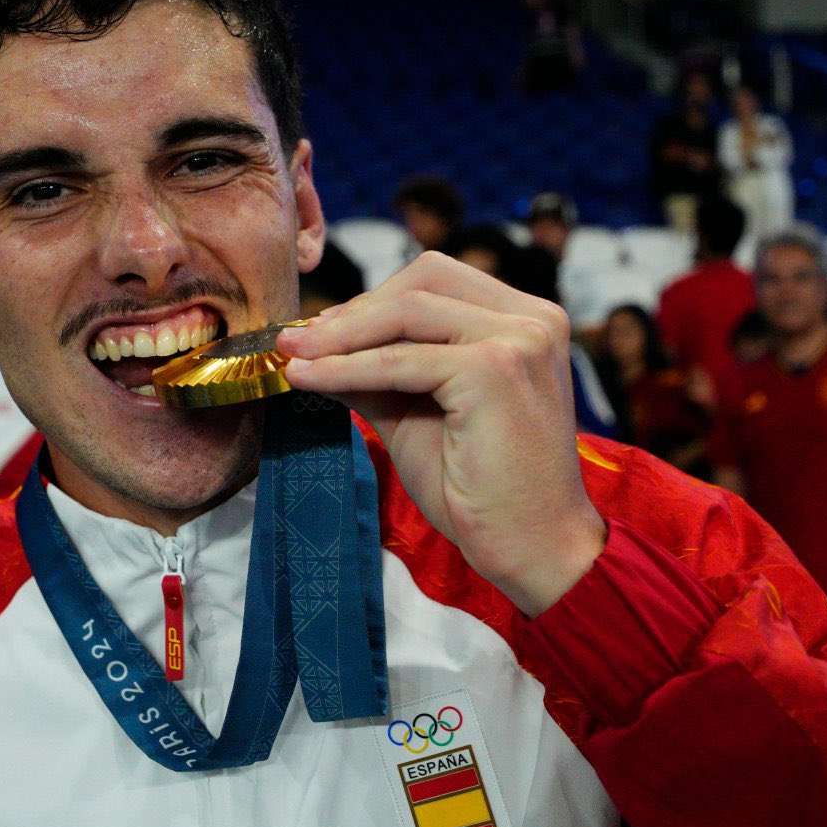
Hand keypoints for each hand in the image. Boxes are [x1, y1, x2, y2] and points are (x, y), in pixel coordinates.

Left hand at [279, 253, 605, 615]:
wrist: (532, 548)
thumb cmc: (482, 491)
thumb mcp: (417, 414)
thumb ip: (377, 372)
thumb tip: (311, 345)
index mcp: (527, 321)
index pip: (437, 281)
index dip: (373, 300)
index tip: (320, 332)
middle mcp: (534, 319)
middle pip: (424, 278)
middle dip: (356, 307)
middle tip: (300, 342)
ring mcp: (519, 340)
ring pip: (407, 312)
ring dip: (340, 335)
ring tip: (293, 357)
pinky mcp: (495, 370)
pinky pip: (400, 360)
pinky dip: (347, 368)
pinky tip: (308, 379)